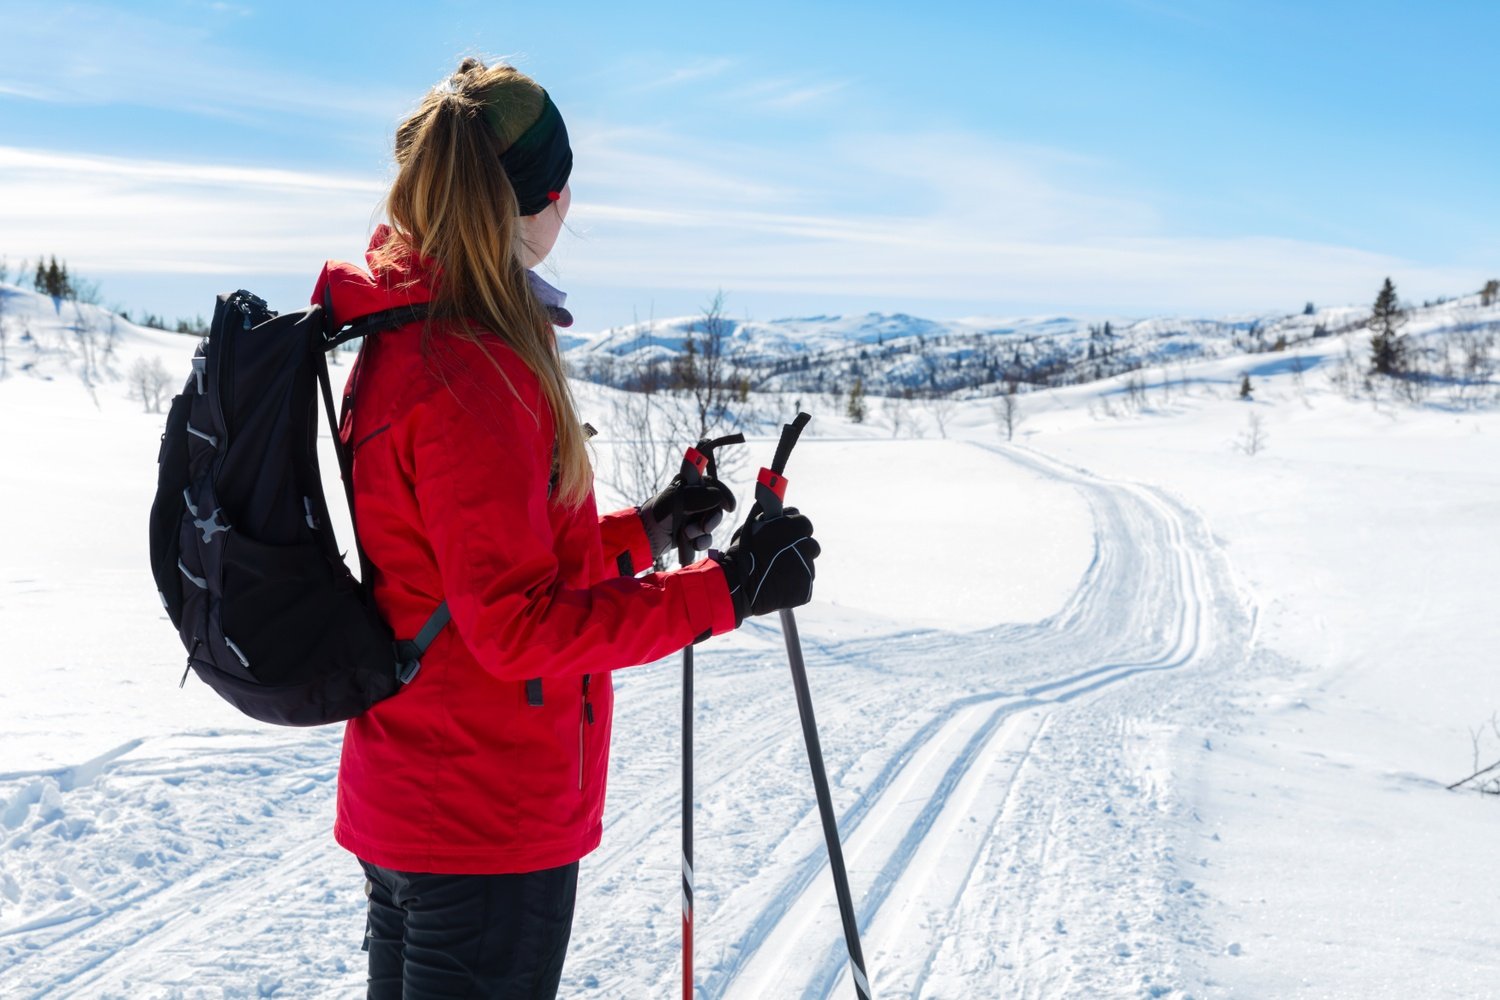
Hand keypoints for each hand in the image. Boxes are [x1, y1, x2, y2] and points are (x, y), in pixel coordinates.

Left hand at [638, 476, 736, 558]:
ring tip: (688, 534)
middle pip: (715, 507)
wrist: (646, 538)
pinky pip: (706, 537)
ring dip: (703, 532)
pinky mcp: (692, 533)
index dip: (723, 493)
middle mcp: (692, 500)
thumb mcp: (676, 502)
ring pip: (711, 523)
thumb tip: (718, 497)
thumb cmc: (658, 515)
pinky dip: (702, 541)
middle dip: (711, 519)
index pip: (712, 484)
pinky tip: (693, 544)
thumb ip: (699, 497)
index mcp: (688, 486)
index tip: (729, 507)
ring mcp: (693, 517)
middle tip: (704, 526)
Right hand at [710, 509, 819, 626]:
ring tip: (775, 573)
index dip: (793, 529)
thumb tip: (774, 506)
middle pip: (810, 546)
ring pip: (807, 566)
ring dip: (796, 567)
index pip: (804, 523)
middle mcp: (807, 547)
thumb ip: (768, 516)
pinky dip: (794, 585)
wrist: (738, 587)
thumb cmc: (742, 554)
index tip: (783, 536)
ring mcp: (808, 571)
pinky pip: (803, 585)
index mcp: (795, 528)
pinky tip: (777, 585)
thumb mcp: (751, 526)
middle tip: (779, 556)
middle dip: (798, 549)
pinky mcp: (806, 590)